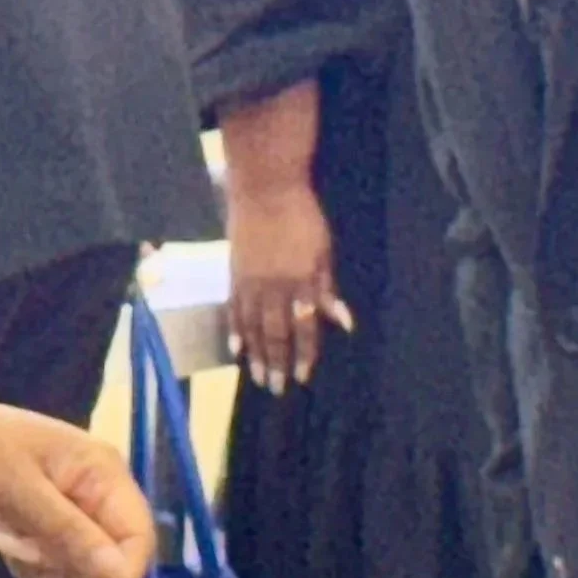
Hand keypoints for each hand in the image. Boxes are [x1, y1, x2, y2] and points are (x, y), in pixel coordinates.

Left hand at [0, 391, 153, 577]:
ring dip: (53, 571)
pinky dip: (35, 568)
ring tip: (14, 543)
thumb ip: (69, 534)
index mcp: (101, 470)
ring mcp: (69, 510)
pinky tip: (7, 545)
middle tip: (31, 556)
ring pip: (87, 568)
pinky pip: (58, 566)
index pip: (137, 536)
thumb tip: (120, 575)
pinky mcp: (43, 527)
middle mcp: (94, 491)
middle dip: (79, 572)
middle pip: (115, 558)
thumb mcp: (17, 493)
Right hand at [226, 180, 352, 389]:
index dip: (304, 354)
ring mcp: (250, 283)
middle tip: (275, 389)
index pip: (304, 327)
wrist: (265, 188)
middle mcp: (274, 288)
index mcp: (300, 282)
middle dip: (276, 362)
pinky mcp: (233, 274)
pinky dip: (234, 330)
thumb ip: (328, 288)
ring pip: (252, 326)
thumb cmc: (303, 216)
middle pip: (275, 333)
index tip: (303, 376)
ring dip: (255, 354)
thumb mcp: (323, 251)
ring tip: (255, 377)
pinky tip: (235, 348)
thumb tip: (344, 322)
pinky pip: (233, 309)